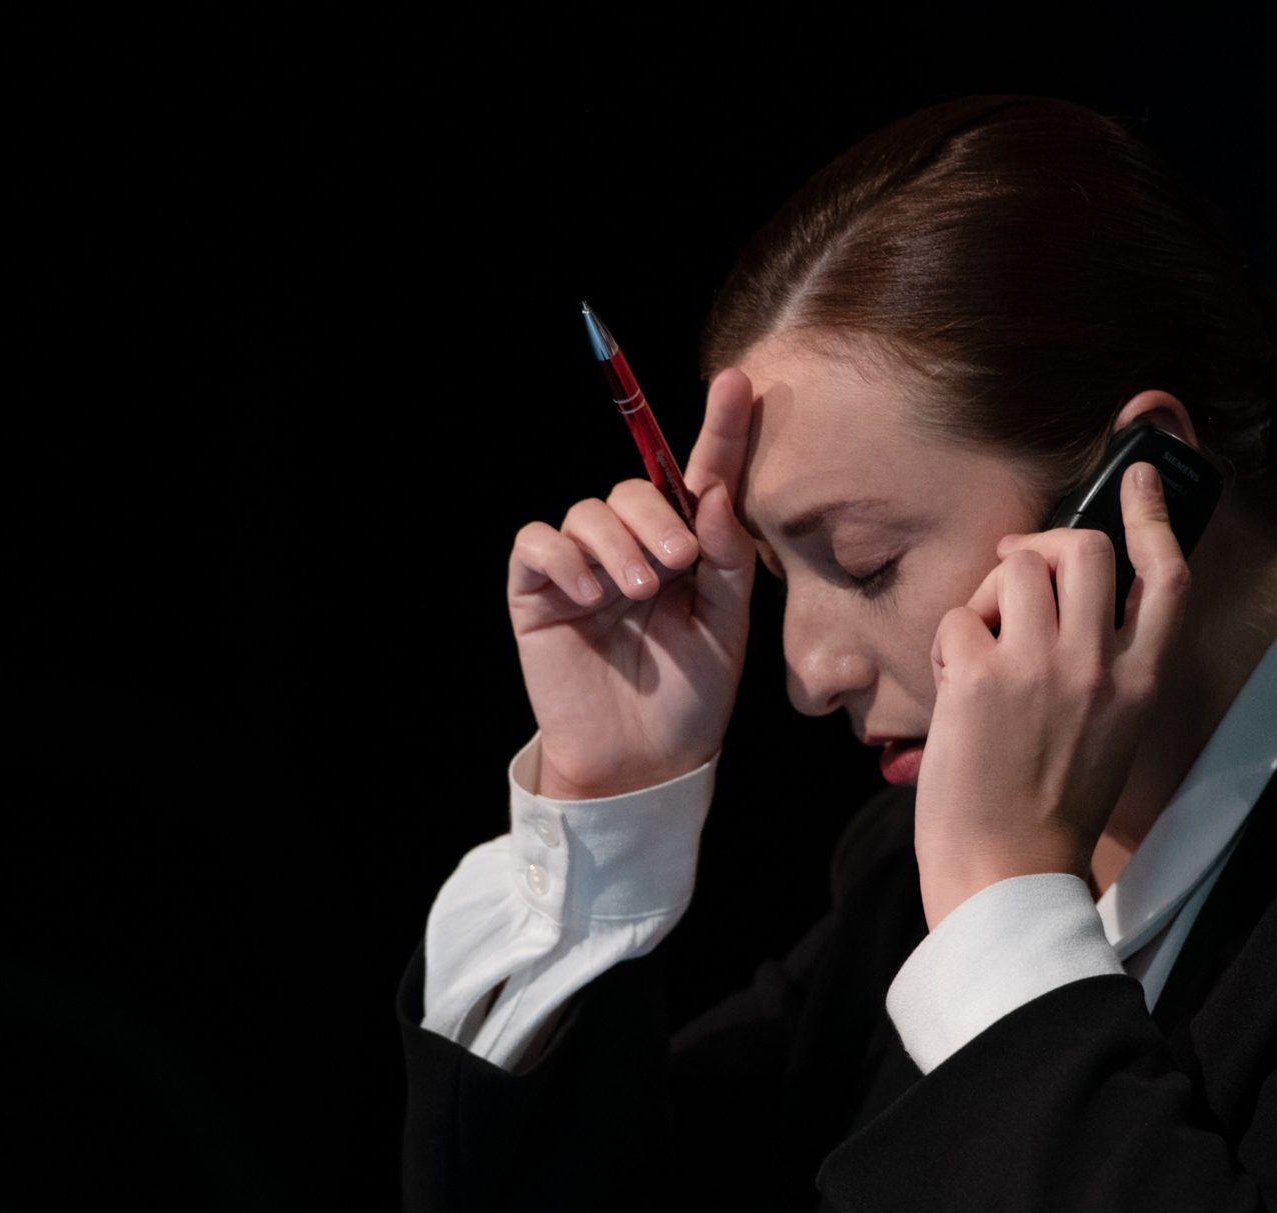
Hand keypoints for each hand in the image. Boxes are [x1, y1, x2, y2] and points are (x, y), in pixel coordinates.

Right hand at [503, 368, 762, 798]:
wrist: (644, 763)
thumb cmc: (691, 698)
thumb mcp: (727, 627)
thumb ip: (727, 558)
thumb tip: (715, 492)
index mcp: (685, 551)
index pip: (698, 478)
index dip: (719, 431)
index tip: (739, 385)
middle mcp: (631, 550)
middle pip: (634, 488)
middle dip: (658, 515)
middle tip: (681, 562)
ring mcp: (582, 570)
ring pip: (588, 512)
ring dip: (617, 544)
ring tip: (639, 593)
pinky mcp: (539, 594)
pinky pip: (537, 544)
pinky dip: (564, 558)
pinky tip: (591, 595)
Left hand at [913, 461, 1192, 931]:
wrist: (1007, 875)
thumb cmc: (1048, 809)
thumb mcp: (1108, 734)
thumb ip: (1101, 666)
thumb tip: (1059, 599)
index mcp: (1142, 682)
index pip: (1166, 576)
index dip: (1153, 516)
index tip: (1141, 475)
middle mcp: (1100, 666)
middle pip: (1084, 550)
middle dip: (1043, 546)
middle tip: (1015, 573)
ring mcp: (1040, 669)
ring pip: (1017, 568)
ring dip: (990, 593)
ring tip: (980, 644)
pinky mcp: (980, 680)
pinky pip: (957, 619)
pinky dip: (948, 645)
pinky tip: (952, 691)